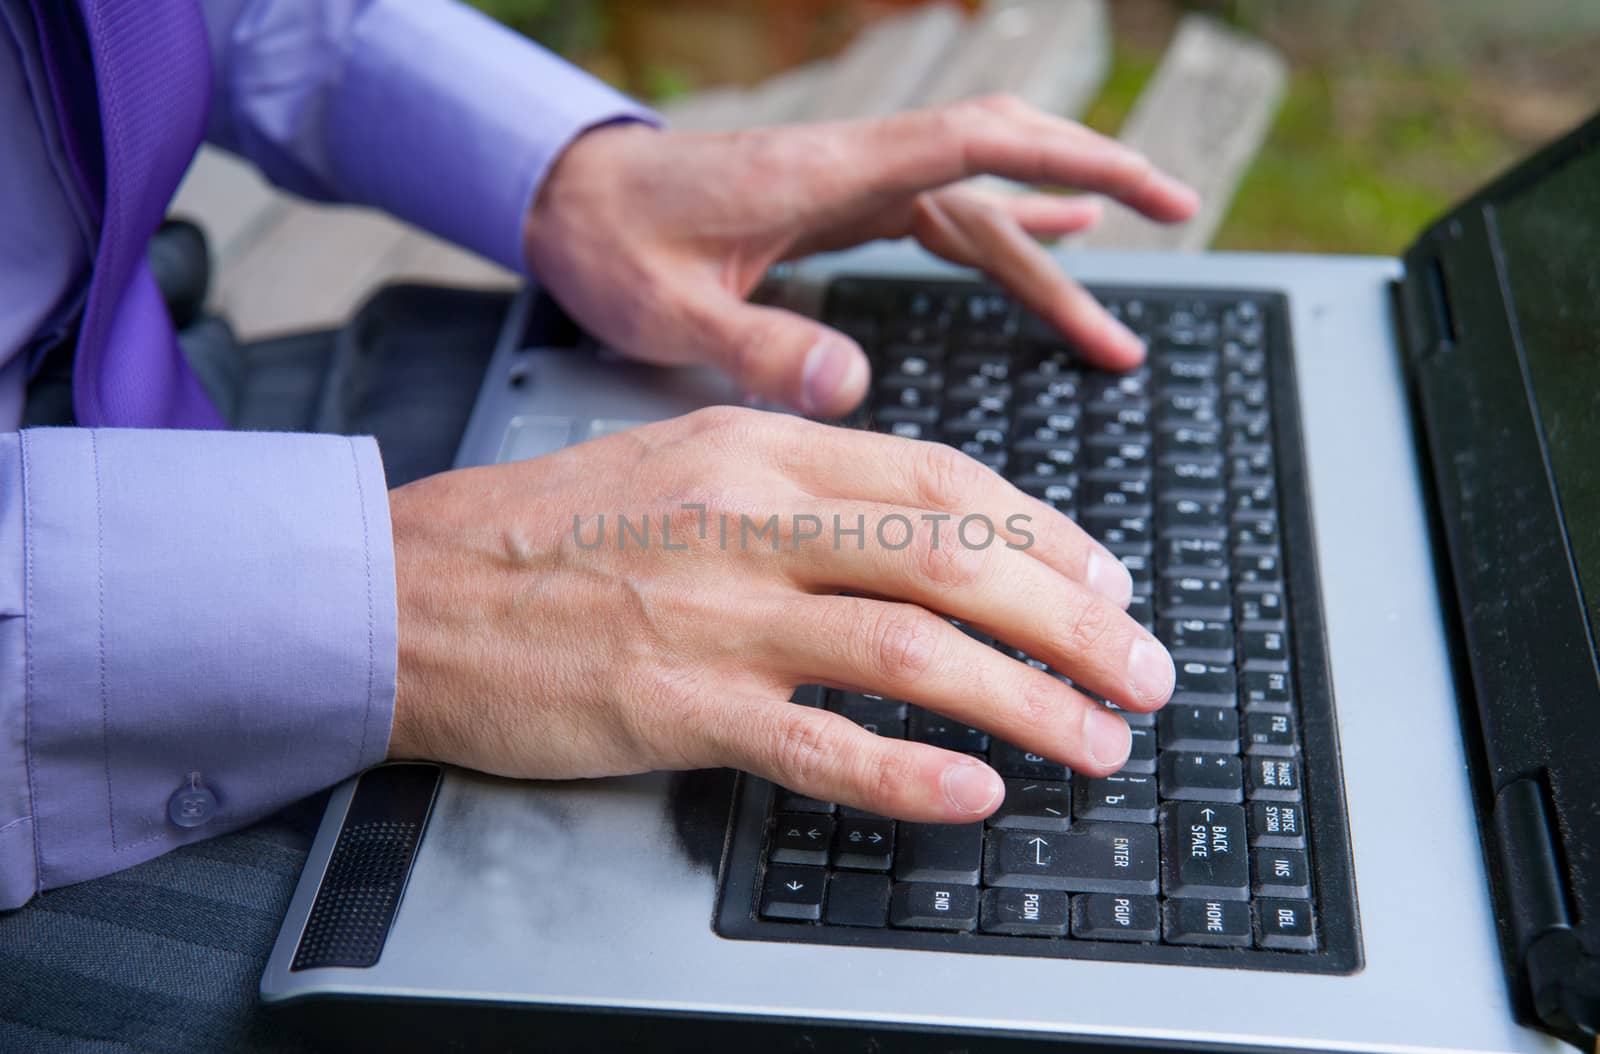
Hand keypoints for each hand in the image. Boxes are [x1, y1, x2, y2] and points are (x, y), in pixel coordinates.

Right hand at [388, 409, 1173, 820]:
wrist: (407, 591)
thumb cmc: (543, 531)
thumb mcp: (679, 458)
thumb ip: (798, 478)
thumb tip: (919, 519)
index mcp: (760, 449)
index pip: (946, 481)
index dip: (1050, 535)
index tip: (1110, 581)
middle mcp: (753, 520)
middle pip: (959, 562)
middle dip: (1077, 622)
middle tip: (1146, 674)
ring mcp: (717, 615)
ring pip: (914, 652)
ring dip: (1028, 702)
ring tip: (1098, 744)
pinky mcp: (675, 709)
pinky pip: (819, 749)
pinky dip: (907, 776)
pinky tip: (973, 797)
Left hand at [523, 95, 1198, 416]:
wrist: (567, 200)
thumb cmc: (610, 242)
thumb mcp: (668, 306)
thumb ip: (754, 343)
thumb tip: (849, 386)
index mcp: (826, 176)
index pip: (972, 145)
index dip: (1064, 161)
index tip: (1143, 190)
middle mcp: (855, 170)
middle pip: (998, 167)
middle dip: (1092, 185)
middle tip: (1181, 212)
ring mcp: (855, 187)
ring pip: (979, 208)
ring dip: (1052, 255)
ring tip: (1117, 327)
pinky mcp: (845, 209)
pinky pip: (947, 218)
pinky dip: (1008, 241)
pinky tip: (1056, 252)